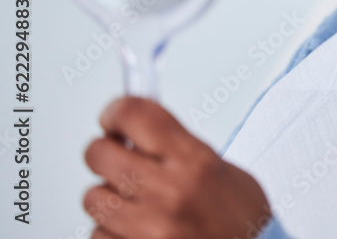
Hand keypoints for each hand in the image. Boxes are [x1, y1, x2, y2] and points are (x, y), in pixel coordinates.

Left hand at [83, 97, 271, 238]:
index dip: (117, 111)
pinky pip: (97, 233)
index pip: (135, 115)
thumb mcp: (223, 172)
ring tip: (134, 201)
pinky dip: (111, 230)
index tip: (114, 117)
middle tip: (116, 156)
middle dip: (104, 152)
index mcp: (195, 162)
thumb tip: (140, 132)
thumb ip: (180, 149)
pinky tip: (135, 228)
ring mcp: (147, 228)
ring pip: (93, 197)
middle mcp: (169, 193)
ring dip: (108, 196)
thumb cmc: (241, 223)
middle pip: (100, 153)